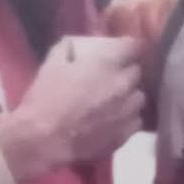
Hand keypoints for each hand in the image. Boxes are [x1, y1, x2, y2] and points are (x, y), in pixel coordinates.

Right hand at [0, 36, 143, 181]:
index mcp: (108, 61)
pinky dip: (128, 118)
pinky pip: (136, 120)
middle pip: (137, 72)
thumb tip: (90, 45)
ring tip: (114, 101)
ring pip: (139, 97)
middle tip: (110, 78)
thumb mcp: (55, 59)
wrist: (44, 139)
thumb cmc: (46, 96)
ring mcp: (128, 110)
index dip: (128, 48)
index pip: (135, 46)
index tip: (121, 52)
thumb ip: (78, 46)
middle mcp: (124, 84)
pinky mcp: (127, 133)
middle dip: (125, 72)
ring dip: (129, 96)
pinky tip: (114, 120)